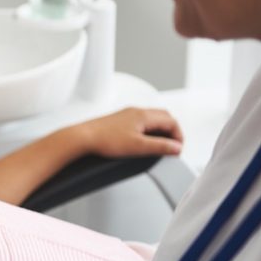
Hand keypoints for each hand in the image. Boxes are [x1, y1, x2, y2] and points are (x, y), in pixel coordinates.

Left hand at [69, 107, 183, 158]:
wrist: (82, 138)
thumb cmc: (105, 140)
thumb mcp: (138, 146)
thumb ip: (160, 147)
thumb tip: (176, 147)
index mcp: (143, 115)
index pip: (171, 121)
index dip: (178, 136)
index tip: (177, 149)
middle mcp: (136, 111)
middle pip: (163, 117)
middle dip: (171, 131)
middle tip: (172, 147)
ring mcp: (126, 115)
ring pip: (151, 119)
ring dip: (160, 131)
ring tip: (159, 146)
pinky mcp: (118, 121)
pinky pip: (140, 122)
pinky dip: (148, 131)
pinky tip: (142, 142)